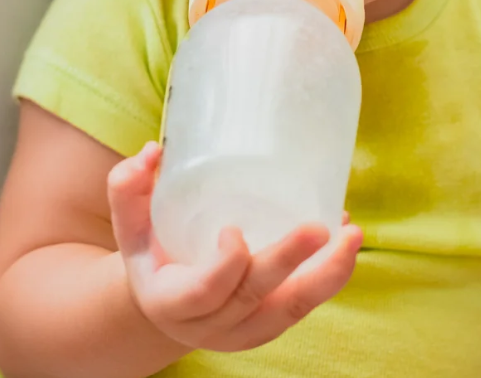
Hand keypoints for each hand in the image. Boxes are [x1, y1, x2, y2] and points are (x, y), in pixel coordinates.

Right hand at [107, 141, 362, 352]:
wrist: (164, 306)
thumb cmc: (151, 256)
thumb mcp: (130, 227)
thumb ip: (128, 187)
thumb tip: (154, 151)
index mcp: (171, 302)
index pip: (204, 291)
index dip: (225, 267)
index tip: (234, 232)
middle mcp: (210, 325)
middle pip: (255, 296)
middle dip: (289, 262)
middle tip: (320, 227)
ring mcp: (244, 331)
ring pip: (291, 309)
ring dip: (327, 275)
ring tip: (352, 234)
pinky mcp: (270, 325)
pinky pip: (304, 306)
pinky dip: (330, 276)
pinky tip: (346, 241)